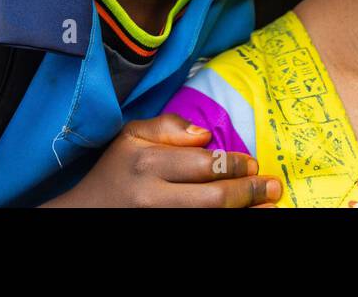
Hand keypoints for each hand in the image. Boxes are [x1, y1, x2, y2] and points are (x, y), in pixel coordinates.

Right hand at [39, 113, 281, 206]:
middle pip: (214, 198)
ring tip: (269, 206)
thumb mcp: (131, 136)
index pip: (204, 165)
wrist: (85, 214)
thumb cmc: (116, 171)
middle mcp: (155, 197)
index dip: (236, 165)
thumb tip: (205, 135)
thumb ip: (168, 127)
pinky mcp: (164, 231)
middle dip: (250, 191)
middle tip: (272, 186)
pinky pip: (203, 227)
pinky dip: (227, 222)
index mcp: (149, 165)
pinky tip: (243, 216)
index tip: (253, 162)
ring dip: (245, 212)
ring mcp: (161, 220)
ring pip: (212, 218)